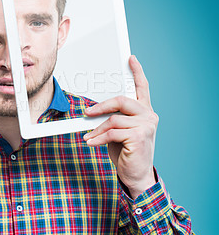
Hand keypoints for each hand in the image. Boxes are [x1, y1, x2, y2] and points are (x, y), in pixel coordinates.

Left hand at [83, 55, 157, 198]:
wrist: (136, 175)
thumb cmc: (127, 152)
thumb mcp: (119, 131)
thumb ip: (114, 117)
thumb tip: (93, 110)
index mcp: (144, 111)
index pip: (142, 88)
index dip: (137, 72)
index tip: (130, 59)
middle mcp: (149, 115)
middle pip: (122, 100)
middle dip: (101, 106)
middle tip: (87, 113)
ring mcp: (146, 126)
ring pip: (113, 119)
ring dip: (97, 129)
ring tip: (89, 136)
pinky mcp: (139, 136)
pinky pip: (112, 132)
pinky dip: (98, 138)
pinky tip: (91, 143)